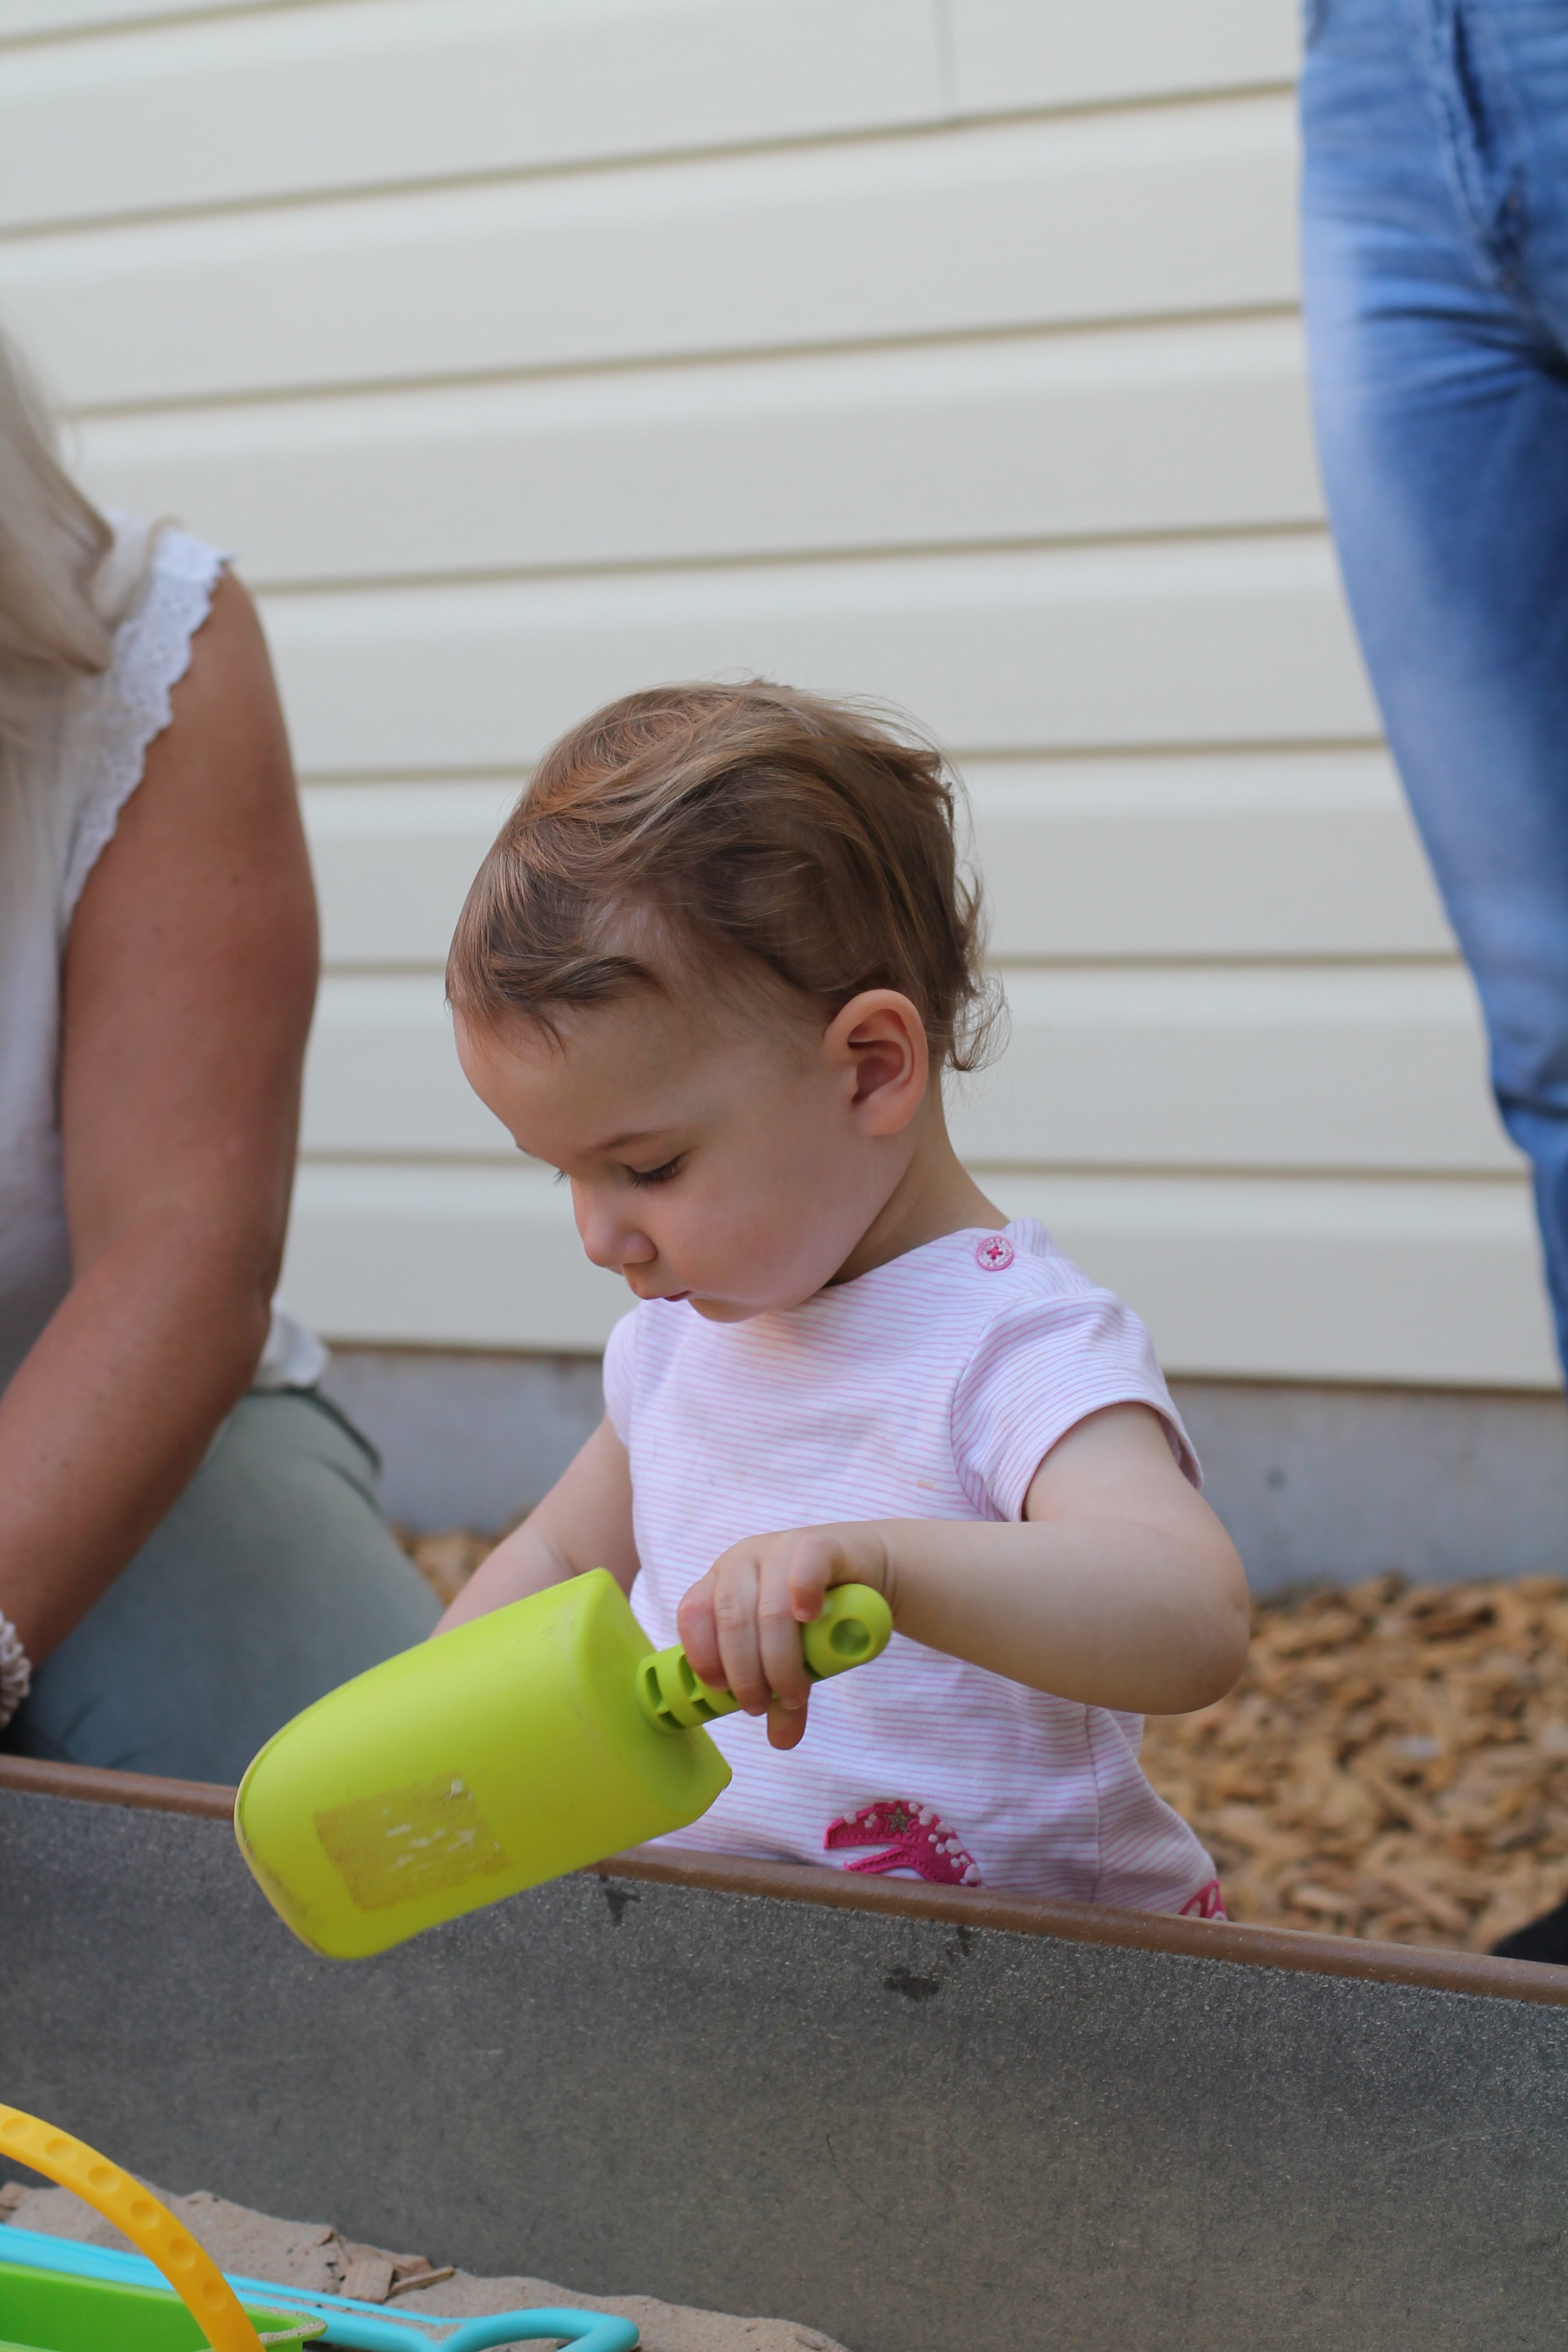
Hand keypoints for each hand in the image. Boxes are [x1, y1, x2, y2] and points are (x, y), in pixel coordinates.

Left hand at [677, 1524, 891, 1749]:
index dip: (703, 1656)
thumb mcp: (795, 1658)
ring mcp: (779, 1547)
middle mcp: (742, 1561)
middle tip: (762, 1705)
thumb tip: (782, 1742)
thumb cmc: (818, 1614)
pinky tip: (810, 1619)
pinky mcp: (819, 1542)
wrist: (867, 1570)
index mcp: (721, 1582)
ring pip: (768, 1606)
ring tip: (793, 1692)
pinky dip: (803, 1594)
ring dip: (779, 1659)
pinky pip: (804, 1566)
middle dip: (745, 1672)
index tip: (723, 1693)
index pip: (693, 1614)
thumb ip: (784, 1695)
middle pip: (731, 1619)